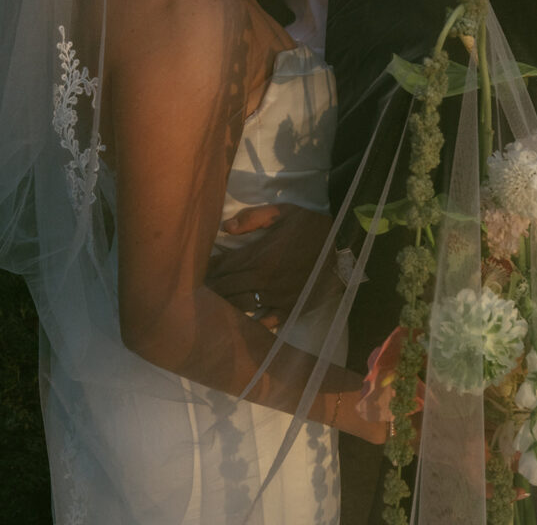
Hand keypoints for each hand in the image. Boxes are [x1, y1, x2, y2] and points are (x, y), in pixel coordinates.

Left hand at [206, 203, 335, 327]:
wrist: (343, 244)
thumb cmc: (310, 225)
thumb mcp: (282, 212)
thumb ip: (253, 218)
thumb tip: (226, 228)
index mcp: (258, 256)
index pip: (223, 266)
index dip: (207, 269)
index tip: (193, 271)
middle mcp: (262, 280)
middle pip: (227, 288)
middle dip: (210, 290)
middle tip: (193, 293)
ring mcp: (276, 297)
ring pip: (240, 306)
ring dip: (223, 306)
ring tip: (208, 308)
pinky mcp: (289, 308)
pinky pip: (265, 321)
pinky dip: (250, 323)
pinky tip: (238, 324)